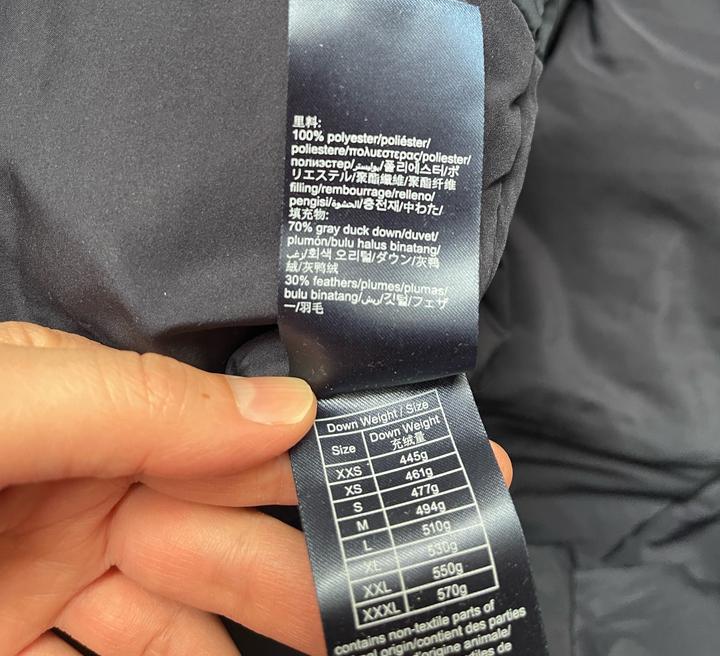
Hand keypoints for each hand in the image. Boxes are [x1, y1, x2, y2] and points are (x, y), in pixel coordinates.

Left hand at [0, 322, 511, 655]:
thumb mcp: (12, 396)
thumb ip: (139, 398)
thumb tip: (287, 405)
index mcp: (93, 415)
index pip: (229, 432)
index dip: (326, 447)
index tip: (417, 464)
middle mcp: (87, 497)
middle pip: (232, 531)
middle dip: (319, 552)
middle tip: (405, 571)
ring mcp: (61, 583)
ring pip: (195, 621)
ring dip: (271, 621)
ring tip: (350, 625)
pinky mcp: (30, 652)